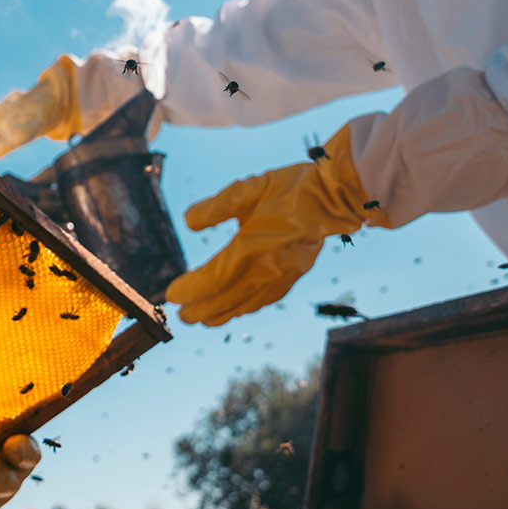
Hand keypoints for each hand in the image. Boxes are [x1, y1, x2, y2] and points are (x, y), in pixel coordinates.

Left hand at [164, 127, 367, 325]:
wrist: (335, 196)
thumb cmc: (291, 188)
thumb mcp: (249, 188)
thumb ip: (217, 207)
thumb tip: (189, 223)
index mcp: (254, 246)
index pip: (216, 275)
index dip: (193, 288)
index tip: (172, 295)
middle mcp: (269, 268)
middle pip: (228, 296)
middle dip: (203, 308)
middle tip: (182, 316)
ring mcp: (284, 276)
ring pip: (247, 302)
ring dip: (222, 313)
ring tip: (203, 320)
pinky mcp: (294, 276)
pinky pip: (265, 299)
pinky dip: (247, 307)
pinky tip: (237, 310)